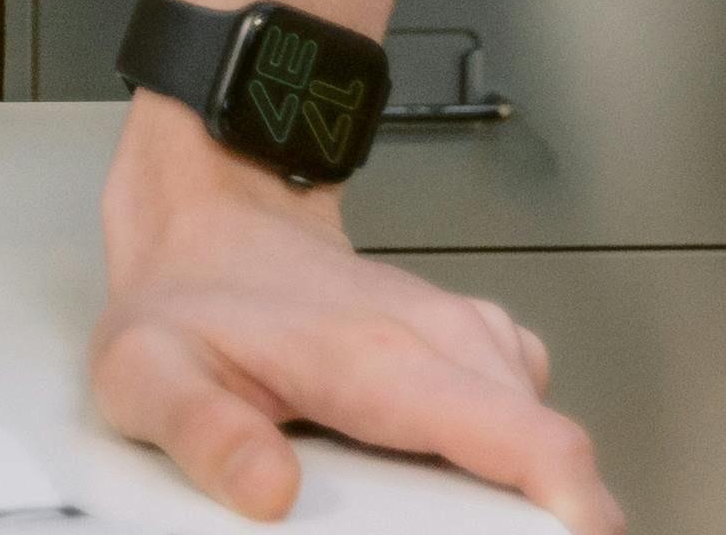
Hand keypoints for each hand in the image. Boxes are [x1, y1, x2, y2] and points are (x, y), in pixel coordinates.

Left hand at [91, 102, 616, 528]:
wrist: (207, 221)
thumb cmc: (186, 300)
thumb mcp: (149, 375)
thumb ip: (204, 437)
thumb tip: (268, 491)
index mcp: (383, 361)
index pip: (532, 443)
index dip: (576, 513)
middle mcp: (445, 340)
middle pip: (552, 456)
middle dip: (535, 521)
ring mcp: (468, 337)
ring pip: (539, 440)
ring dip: (513, 494)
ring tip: (429, 517)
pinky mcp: (474, 345)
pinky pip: (523, 419)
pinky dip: (507, 459)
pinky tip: (441, 475)